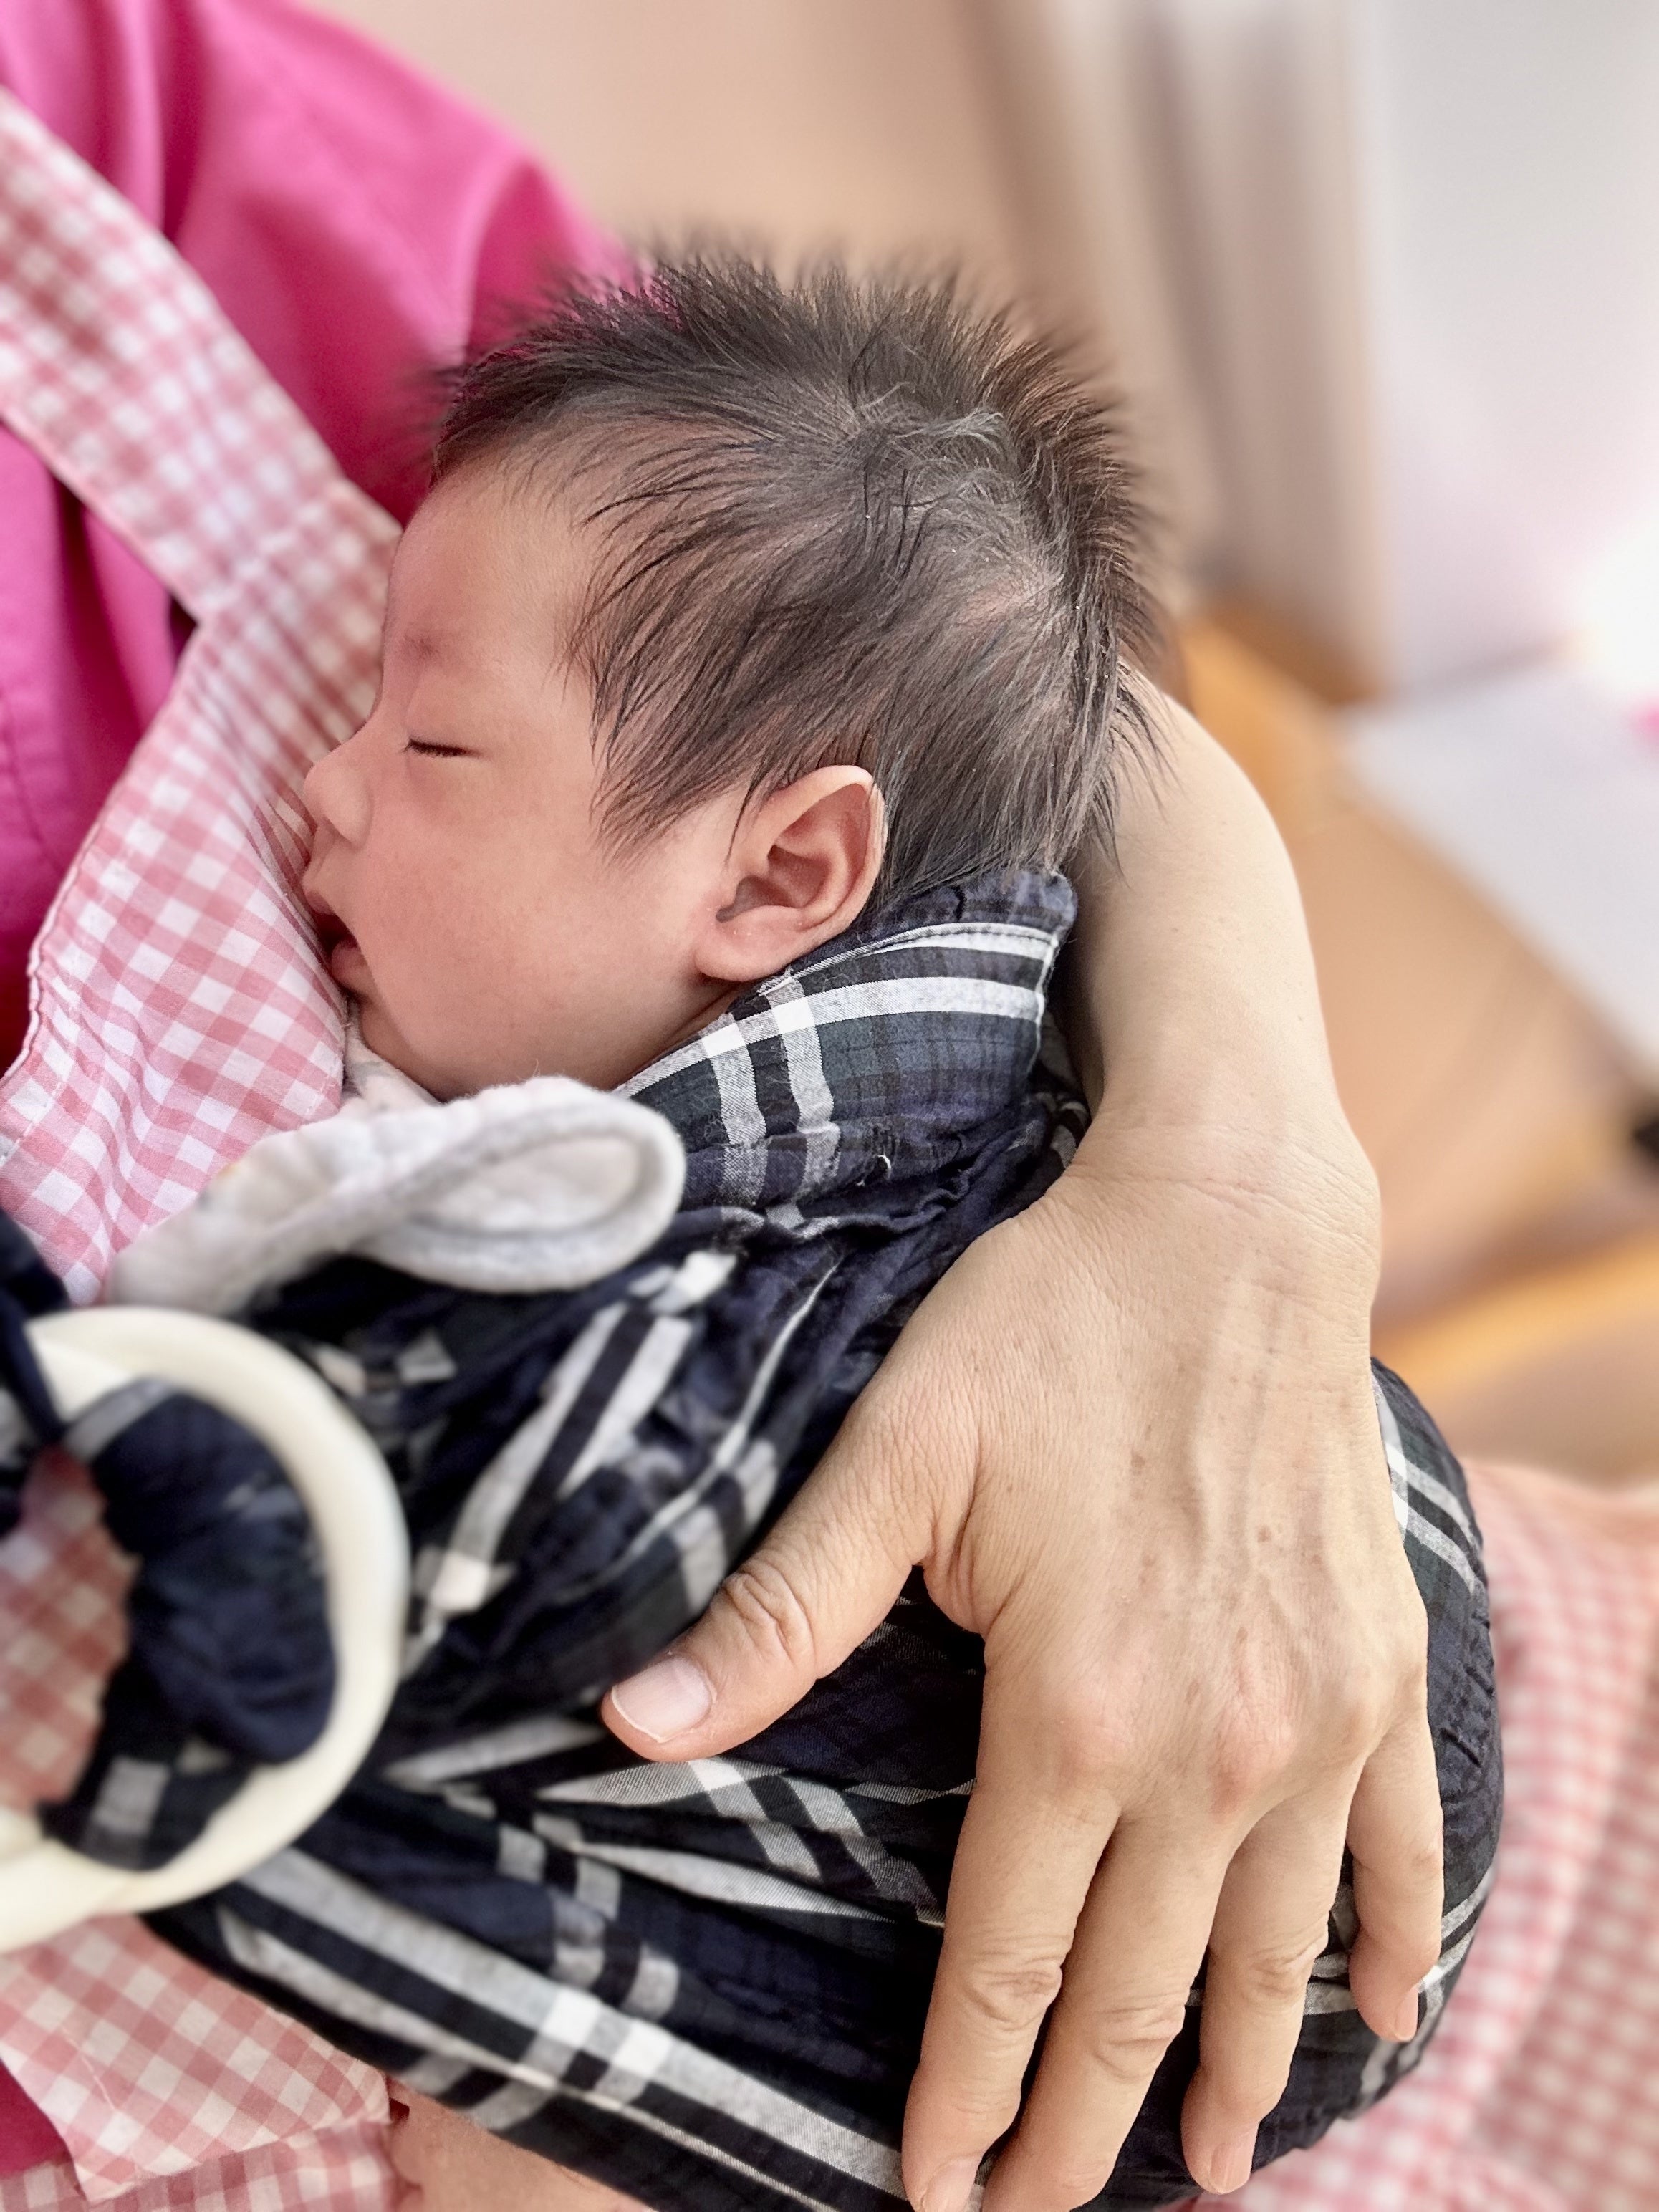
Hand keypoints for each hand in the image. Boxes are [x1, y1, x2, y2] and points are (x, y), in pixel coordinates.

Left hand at [602, 1106, 1439, 2210]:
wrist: (1231, 1230)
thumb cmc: (1052, 1330)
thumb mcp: (895, 1458)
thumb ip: (779, 1613)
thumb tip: (631, 1723)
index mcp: (1077, 1718)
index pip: (1003, 1960)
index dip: (963, 2090)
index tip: (935, 2189)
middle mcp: (1214, 1752)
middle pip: (1133, 1992)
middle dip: (1077, 2123)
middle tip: (1037, 2208)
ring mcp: (1318, 1721)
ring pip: (1270, 1955)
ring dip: (1236, 2074)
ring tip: (1211, 2171)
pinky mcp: (1380, 1668)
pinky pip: (1404, 1851)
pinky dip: (1389, 1949)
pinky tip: (1376, 2018)